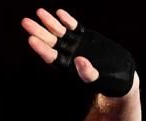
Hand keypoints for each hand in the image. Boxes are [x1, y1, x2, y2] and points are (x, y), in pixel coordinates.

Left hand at [21, 8, 135, 96]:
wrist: (121, 78)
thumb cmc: (109, 84)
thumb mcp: (99, 80)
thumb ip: (88, 73)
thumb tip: (79, 61)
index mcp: (68, 67)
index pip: (51, 57)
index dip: (41, 48)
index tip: (30, 39)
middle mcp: (69, 55)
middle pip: (50, 42)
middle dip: (38, 31)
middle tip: (25, 22)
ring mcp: (76, 45)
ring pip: (59, 32)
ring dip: (49, 22)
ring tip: (39, 12)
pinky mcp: (86, 38)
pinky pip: (74, 28)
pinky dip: (67, 20)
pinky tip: (59, 13)